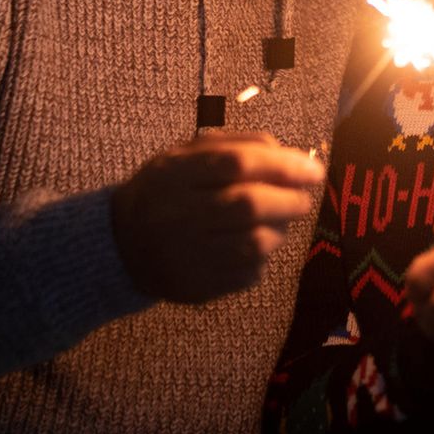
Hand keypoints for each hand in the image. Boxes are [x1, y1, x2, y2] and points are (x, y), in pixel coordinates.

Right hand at [110, 133, 323, 303]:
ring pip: (254, 243)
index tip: (313, 169)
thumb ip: (235, 145)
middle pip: (248, 205)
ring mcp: (185, 255)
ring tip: (280, 221)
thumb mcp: (185, 155)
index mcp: (173, 174)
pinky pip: (248, 273)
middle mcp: (176, 214)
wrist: (120, 246)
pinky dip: (263, 258)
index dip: (281, 165)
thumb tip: (289, 153)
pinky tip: (255, 245)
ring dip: (280, 231)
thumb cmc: (167, 191)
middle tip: (304, 198)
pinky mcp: (196, 287)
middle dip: (289, 200)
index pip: (235, 164)